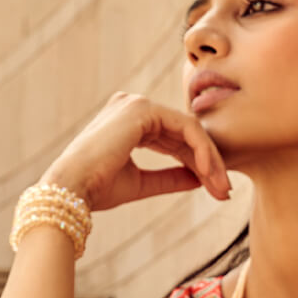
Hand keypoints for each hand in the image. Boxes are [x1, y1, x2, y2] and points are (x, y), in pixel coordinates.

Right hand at [39, 92, 231, 209]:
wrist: (73, 189)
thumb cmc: (97, 189)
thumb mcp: (141, 183)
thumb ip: (170, 177)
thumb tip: (200, 178)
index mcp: (129, 122)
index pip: (175, 140)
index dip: (197, 164)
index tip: (215, 190)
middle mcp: (134, 107)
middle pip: (185, 134)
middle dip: (209, 163)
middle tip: (224, 192)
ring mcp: (138, 104)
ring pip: (190, 129)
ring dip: (210, 159)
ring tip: (221, 187)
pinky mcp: (143, 110)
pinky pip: (185, 127)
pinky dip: (201, 150)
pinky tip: (209, 172)